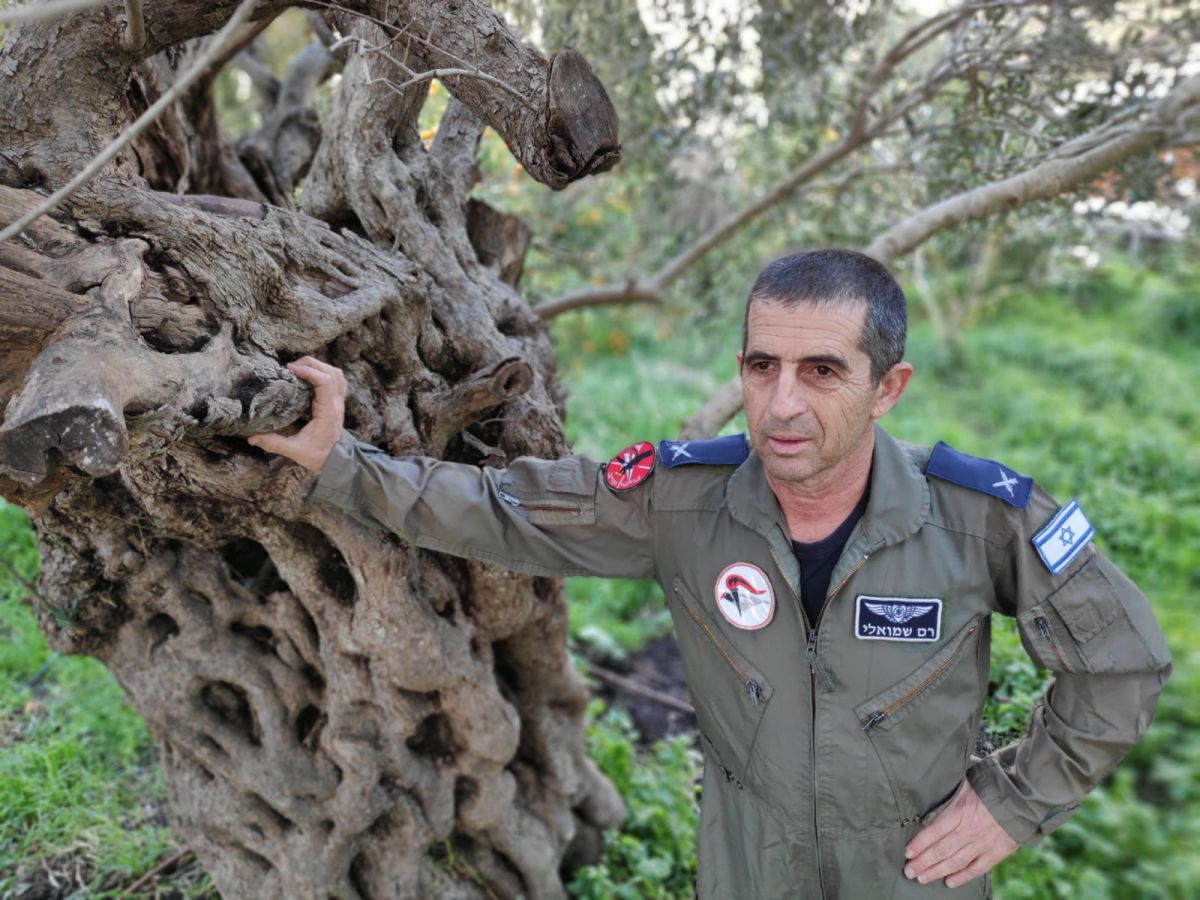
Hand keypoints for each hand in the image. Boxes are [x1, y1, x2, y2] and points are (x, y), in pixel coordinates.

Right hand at [247, 357, 345, 472]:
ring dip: (318, 366)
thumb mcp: (295, 452)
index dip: (308, 371)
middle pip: (331, 373)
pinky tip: (310, 374)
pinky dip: (324, 371)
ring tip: (299, 368)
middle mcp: (336, 404)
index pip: (325, 382)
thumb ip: (274, 444)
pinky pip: (337, 379)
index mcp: (328, 412)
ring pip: (336, 373)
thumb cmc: (318, 456)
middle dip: (311, 364)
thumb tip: (252, 438)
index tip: (290, 370)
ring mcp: (339, 402)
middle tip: (290, 368)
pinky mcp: (337, 401)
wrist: (337, 460)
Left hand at [903, 780, 1017, 888]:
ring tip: (922, 878)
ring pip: (956, 862)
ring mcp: (982, 844)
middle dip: (923, 863)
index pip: (934, 832)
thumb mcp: (963, 785)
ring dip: (937, 871)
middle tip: (909, 871)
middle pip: (941, 850)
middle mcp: (969, 831)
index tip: (907, 853)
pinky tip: (949, 882)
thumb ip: (946, 795)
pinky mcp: (996, 853)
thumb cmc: (989, 787)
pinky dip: (962, 877)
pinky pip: (976, 868)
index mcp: (959, 812)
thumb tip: (926, 794)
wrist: (1021, 798)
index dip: (919, 844)